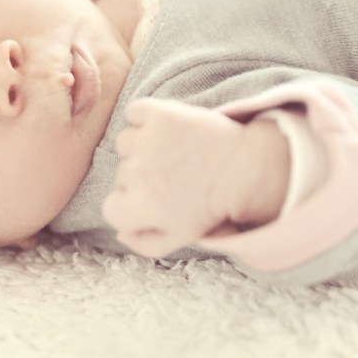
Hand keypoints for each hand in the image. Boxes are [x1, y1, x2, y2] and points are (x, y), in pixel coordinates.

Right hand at [102, 98, 246, 259]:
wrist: (246, 168)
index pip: (111, 209)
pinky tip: (166, 129)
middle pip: (120, 175)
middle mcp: (138, 174)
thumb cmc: (213, 205)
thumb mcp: (181, 236)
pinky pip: (134, 113)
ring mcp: (147, 141)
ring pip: (125, 143)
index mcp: (141, 208)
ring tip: (172, 152)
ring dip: (142, 146)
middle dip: (141, 177)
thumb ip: (146, 244)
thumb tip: (120, 234)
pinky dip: (144, 117)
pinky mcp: (159, 114)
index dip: (131, 206)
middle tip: (173, 177)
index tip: (153, 200)